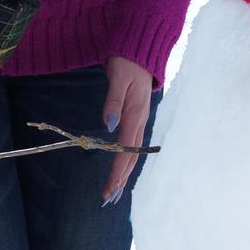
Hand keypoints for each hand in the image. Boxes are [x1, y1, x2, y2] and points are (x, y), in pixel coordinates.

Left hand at [102, 55, 154, 202]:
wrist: (142, 51)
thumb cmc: (128, 62)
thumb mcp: (119, 78)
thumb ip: (113, 102)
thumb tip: (109, 126)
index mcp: (134, 115)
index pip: (125, 149)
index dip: (117, 171)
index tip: (109, 189)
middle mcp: (140, 122)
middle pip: (131, 157)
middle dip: (120, 179)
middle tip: (107, 198)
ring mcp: (140, 121)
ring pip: (132, 154)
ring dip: (123, 174)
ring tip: (113, 191)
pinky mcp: (137, 118)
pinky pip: (132, 146)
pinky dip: (126, 162)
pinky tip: (122, 169)